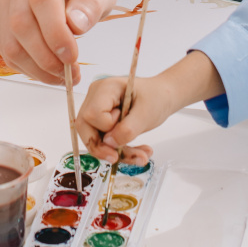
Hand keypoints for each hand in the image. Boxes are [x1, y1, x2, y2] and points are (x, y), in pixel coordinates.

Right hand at [0, 0, 115, 83]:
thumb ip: (92, 4)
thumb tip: (75, 25)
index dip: (55, 32)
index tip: (71, 56)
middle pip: (20, 23)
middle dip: (45, 58)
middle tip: (70, 73)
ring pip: (10, 42)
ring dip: (35, 68)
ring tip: (60, 76)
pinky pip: (4, 48)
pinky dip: (25, 66)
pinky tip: (45, 69)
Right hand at [77, 53, 221, 159]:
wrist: (163, 97)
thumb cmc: (156, 97)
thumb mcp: (146, 113)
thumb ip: (128, 129)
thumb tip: (109, 143)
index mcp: (105, 88)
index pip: (92, 114)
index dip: (107, 127)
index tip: (127, 123)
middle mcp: (95, 97)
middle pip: (85, 127)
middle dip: (102, 148)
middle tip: (119, 158)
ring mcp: (97, 109)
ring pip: (94, 138)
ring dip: (117, 152)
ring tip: (142, 156)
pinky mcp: (102, 122)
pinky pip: (103, 141)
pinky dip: (120, 151)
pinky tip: (139, 152)